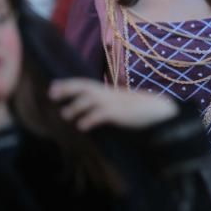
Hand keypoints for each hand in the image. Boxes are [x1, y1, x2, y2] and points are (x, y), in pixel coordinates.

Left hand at [49, 78, 177, 130]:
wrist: (159, 110)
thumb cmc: (138, 110)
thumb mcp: (119, 104)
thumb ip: (104, 105)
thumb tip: (88, 112)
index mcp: (107, 91)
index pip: (84, 84)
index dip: (68, 84)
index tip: (52, 87)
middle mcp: (108, 94)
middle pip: (84, 86)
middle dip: (68, 89)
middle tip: (51, 93)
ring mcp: (114, 102)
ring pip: (91, 100)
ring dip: (76, 107)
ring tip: (65, 115)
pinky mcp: (120, 113)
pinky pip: (102, 114)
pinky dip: (90, 119)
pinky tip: (82, 126)